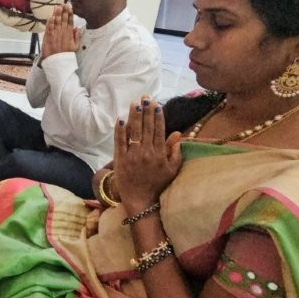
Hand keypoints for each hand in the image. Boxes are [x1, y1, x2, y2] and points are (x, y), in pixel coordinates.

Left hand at [41, 4, 79, 58]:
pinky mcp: (48, 37)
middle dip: (63, 11)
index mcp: (69, 34)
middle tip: (63, 4)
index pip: (70, 22)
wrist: (57, 61)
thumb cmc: (66, 54)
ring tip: (57, 6)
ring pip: (56, 22)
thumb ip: (77, 37)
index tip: (70, 7)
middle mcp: (63, 33)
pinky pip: (49, 28)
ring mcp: (55, 35)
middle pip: (63, 20)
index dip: (70, 14)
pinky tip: (51, 16)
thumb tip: (77, 28)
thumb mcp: (76, 47)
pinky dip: (50, 22)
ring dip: (57, 14)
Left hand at [112, 96, 183, 212]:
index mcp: (159, 154)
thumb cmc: (158, 184)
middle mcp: (146, 153)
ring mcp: (132, 156)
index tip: (157, 104)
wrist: (141, 200)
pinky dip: (120, 130)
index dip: (158, 116)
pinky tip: (120, 119)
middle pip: (146, 127)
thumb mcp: (171, 169)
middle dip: (146, 111)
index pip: (159, 130)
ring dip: (134, 116)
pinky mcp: (120, 160)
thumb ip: (175, 151)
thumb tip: (178, 134)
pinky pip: (120, 142)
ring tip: (134, 103)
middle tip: (146, 97)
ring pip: (133, 132)